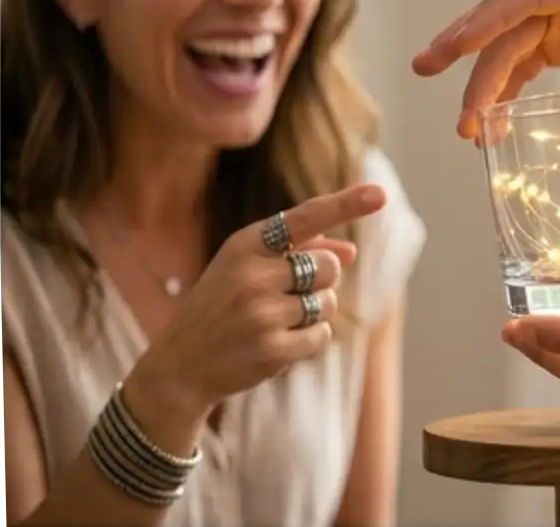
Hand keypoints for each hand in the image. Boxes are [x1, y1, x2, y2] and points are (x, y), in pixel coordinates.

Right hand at [127, 184, 387, 425]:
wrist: (180, 365)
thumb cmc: (222, 306)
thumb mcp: (246, 267)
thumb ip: (298, 252)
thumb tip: (351, 252)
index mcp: (244, 245)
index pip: (304, 218)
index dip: (345, 205)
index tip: (380, 193)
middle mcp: (252, 275)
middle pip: (328, 267)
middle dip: (321, 280)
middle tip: (285, 294)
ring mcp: (262, 314)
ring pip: (328, 303)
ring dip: (313, 313)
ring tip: (274, 321)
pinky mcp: (273, 350)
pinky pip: (322, 335)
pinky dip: (308, 340)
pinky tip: (276, 344)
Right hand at [411, 0, 559, 138]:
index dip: (490, 16)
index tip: (456, 42)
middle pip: (506, 20)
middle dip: (465, 47)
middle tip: (426, 71)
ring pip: (507, 45)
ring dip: (483, 83)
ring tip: (466, 129)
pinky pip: (523, 64)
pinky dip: (505, 92)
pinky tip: (491, 125)